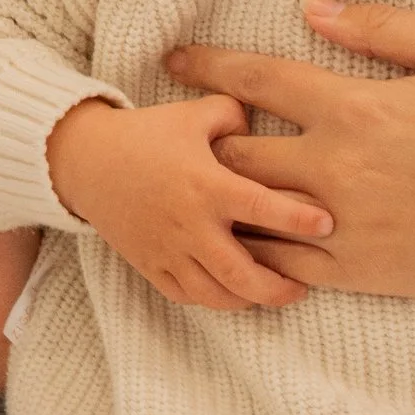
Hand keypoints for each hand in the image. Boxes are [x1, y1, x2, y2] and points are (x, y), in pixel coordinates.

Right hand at [45, 94, 333, 312]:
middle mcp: (189, 225)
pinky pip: (186, 296)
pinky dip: (213, 299)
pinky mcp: (150, 265)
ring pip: (215, 295)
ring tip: (271, 294)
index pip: (261, 207)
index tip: (328, 225)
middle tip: (303, 287)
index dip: (297, 219)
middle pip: (241, 274)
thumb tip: (267, 127)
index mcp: (206, 185)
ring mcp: (168, 251)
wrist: (86, 161)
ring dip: (247, 300)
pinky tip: (232, 293)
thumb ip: (236, 116)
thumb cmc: (146, 134)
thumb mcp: (194, 114)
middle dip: (277, 288)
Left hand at [175, 0, 414, 338]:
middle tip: (188, 131)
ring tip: (202, 185)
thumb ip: (382, 26)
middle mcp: (337, 168)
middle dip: (205, 138)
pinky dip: (255, 247)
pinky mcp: (357, 272)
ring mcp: (343, 225)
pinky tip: (245, 236)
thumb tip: (313, 7)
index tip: (175, 60)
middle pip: (235, 151)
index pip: (256, 80)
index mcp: (357, 107)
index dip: (207, 66)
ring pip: (248, 213)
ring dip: (221, 196)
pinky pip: (280, 264)